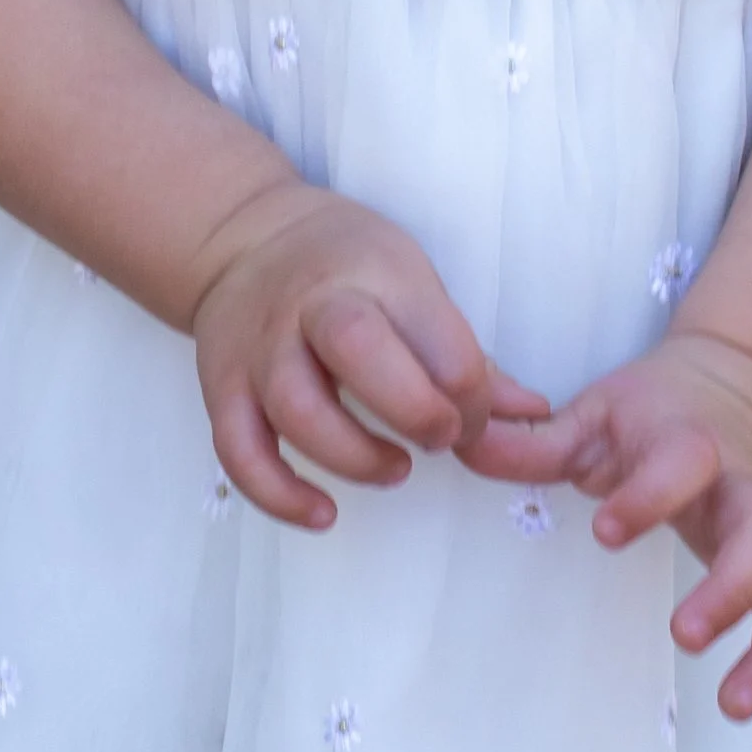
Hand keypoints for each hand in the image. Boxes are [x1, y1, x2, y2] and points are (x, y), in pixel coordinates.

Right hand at [189, 183, 549, 532]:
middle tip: (440, 439)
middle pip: (357, 351)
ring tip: (392, 469)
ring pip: (296, 409)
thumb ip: (462, 350)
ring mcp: (259, 348)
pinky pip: (241, 452)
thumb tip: (530, 415)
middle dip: (415, 410)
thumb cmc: (346, 263)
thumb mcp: (411, 277)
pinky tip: (324, 513)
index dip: (472, 394)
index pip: (435, 335)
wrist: (243, 239)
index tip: (475, 417)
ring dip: (355, 457)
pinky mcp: (222, 387)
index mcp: (373, 270)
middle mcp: (309, 303)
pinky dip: (280, 494)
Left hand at [463, 329, 751, 727]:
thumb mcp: (594, 411)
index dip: (646, 496)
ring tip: (736, 705)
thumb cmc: (656, 407)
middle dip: (733, 588)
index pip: (681, 463)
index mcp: (694, 442)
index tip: (604, 531)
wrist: (742, 379)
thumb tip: (458, 447)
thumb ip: (532, 440)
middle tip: (684, 634)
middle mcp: (749, 489)